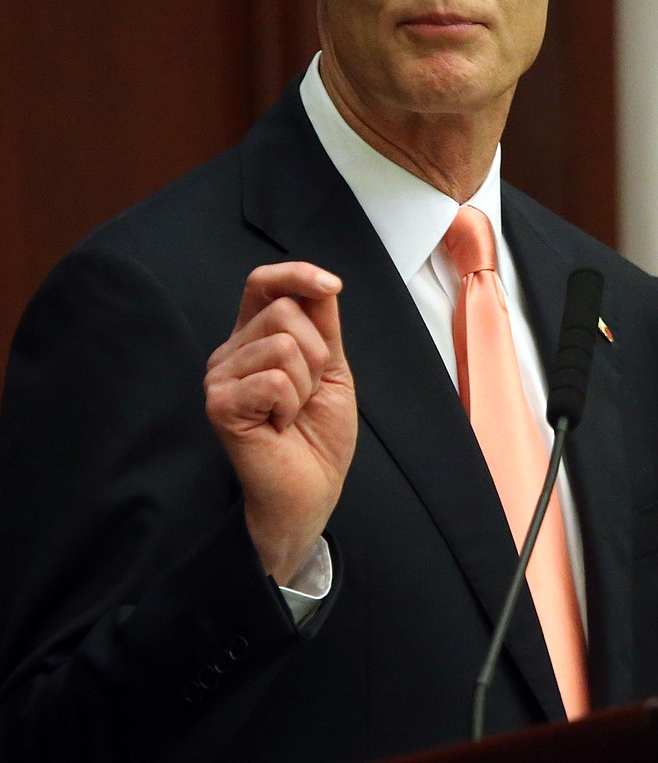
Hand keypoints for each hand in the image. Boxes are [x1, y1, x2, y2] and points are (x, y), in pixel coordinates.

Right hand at [204, 262, 355, 584]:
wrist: (312, 489)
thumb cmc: (318, 434)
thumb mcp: (330, 366)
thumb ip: (322, 324)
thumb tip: (324, 282)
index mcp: (254, 337)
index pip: (263, 283)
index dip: (296, 274)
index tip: (332, 286)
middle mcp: (231, 351)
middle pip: (284, 311)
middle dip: (316, 354)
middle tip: (305, 394)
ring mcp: (220, 376)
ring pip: (284, 345)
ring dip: (305, 385)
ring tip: (291, 412)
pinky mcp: (220, 403)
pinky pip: (274, 379)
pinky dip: (291, 405)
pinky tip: (278, 426)